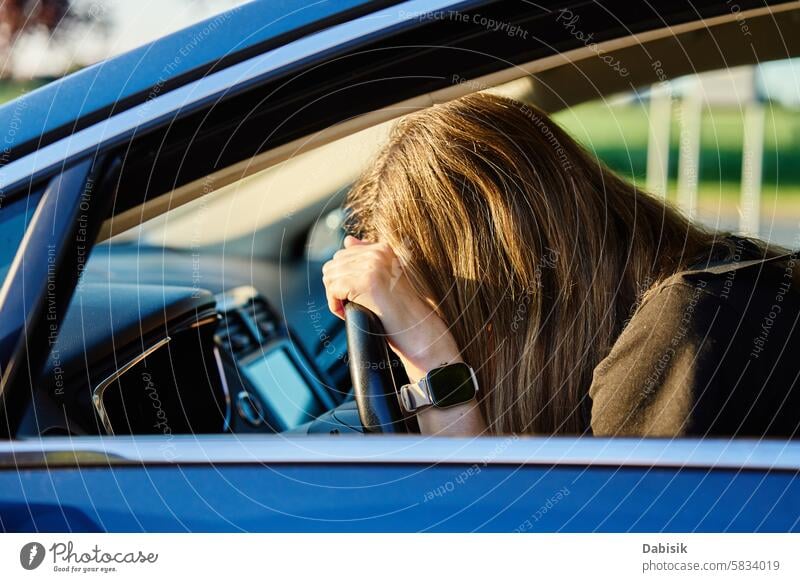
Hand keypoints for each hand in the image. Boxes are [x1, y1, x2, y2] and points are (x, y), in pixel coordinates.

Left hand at [322, 236, 461, 380]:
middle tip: (349, 304)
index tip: (354, 294)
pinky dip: (335, 305)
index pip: (345, 254)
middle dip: (336, 286)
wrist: (417, 328)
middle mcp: (377, 253)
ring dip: (334, 296)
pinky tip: (347, 313)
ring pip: (330, 276)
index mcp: (383, 248)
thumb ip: (368, 256)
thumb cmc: (403, 308)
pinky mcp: (363, 282)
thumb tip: (348, 240)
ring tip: (348, 309)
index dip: (344, 277)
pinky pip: (332, 289)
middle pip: (334, 264)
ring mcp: (370, 266)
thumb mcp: (387, 277)